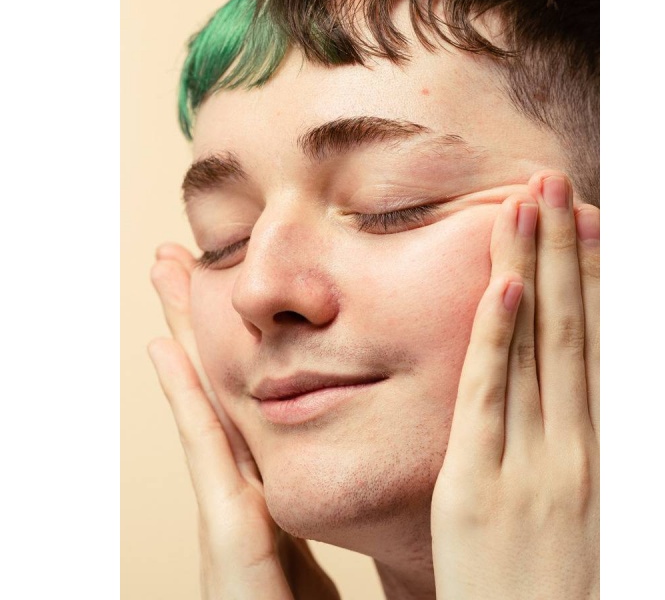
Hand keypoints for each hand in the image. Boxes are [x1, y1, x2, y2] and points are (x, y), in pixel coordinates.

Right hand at [148, 243, 339, 599]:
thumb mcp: (342, 530)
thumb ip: (346, 485)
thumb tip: (370, 432)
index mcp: (273, 485)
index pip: (248, 401)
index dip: (230, 345)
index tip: (222, 287)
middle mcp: (245, 485)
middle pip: (220, 383)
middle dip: (199, 319)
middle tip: (181, 260)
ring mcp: (229, 505)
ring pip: (205, 399)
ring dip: (186, 334)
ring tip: (168, 275)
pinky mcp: (229, 531)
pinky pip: (205, 447)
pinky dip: (184, 397)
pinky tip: (167, 348)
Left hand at [431, 170, 599, 599]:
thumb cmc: (559, 585)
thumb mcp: (583, 506)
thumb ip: (578, 439)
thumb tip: (576, 377)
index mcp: (605, 449)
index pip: (600, 339)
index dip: (594, 274)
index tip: (584, 220)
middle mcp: (582, 445)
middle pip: (572, 324)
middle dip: (563, 248)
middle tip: (554, 181)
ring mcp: (536, 463)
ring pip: (538, 343)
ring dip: (534, 267)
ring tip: (528, 202)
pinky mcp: (482, 485)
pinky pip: (491, 395)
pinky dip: (500, 335)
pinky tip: (507, 283)